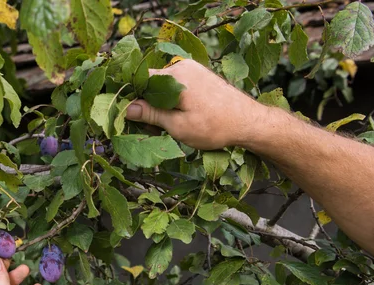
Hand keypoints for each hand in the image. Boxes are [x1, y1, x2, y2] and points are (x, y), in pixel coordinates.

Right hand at [125, 59, 262, 149]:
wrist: (248, 122)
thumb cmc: (215, 126)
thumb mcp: (177, 126)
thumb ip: (151, 114)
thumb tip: (127, 108)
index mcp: (175, 76)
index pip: (140, 79)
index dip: (129, 96)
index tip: (125, 115)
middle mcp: (182, 67)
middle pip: (150, 83)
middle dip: (145, 104)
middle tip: (148, 129)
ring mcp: (191, 70)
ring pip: (162, 86)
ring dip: (158, 104)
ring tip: (166, 126)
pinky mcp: (198, 76)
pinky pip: (175, 86)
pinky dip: (170, 101)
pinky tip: (176, 118)